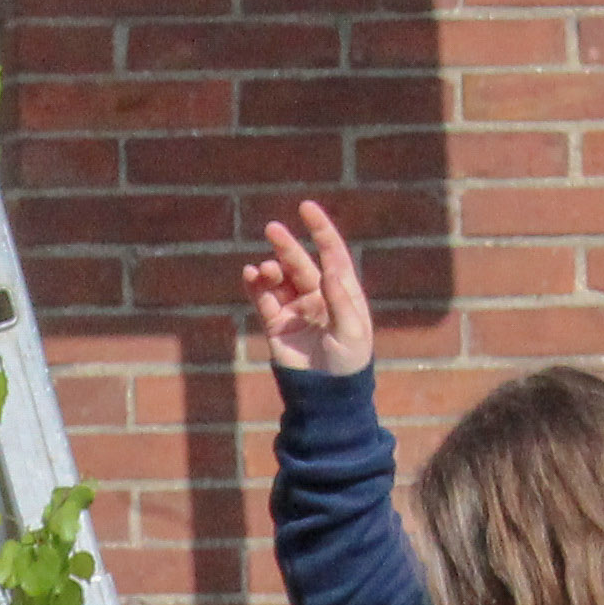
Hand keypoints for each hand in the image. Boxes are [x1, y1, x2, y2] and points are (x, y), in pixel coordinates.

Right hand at [243, 202, 374, 375]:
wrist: (327, 396)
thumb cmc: (349, 363)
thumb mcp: (352, 331)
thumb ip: (340, 299)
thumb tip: (327, 268)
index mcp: (342, 292)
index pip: (331, 253)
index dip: (320, 230)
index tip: (307, 209)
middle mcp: (318, 296)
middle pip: (300, 262)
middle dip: (287, 245)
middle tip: (273, 228)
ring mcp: (296, 309)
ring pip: (279, 279)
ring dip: (271, 269)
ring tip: (264, 270)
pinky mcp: (276, 324)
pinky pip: (263, 299)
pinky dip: (255, 285)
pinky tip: (250, 275)